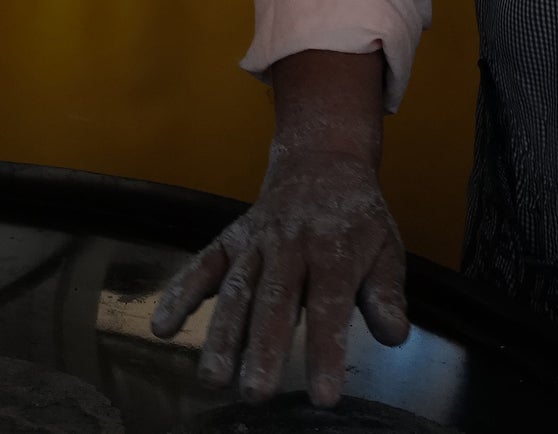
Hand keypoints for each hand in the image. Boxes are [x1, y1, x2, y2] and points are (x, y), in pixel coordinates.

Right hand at [150, 145, 410, 404]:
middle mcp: (291, 245)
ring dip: (222, 333)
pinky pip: (202, 265)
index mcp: (334, 250)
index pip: (330, 307)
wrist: (321, 161)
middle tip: (256, 393)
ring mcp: (255, 241)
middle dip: (263, 347)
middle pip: (275, 301)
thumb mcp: (386, 248)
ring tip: (212, 377)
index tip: (324, 396)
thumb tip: (394, 335)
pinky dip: (180, 293)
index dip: (326, 351)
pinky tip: (162, 327)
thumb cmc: (356, 219)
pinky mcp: (229, 238)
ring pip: (235, 289)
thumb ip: (385, 293)